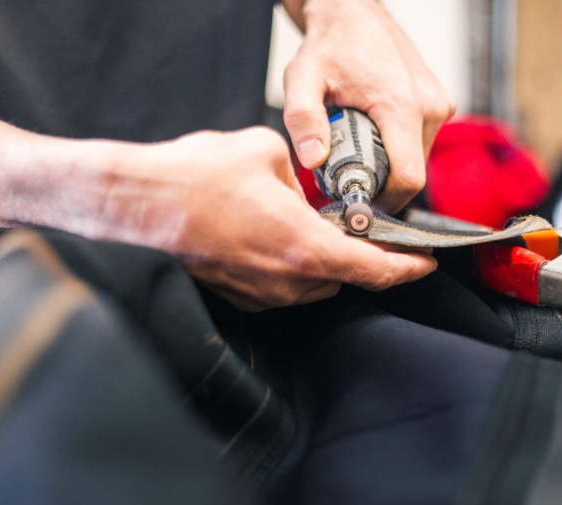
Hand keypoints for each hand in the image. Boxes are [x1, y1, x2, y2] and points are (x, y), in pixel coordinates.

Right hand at [59, 127, 436, 311]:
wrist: (136, 206)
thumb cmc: (194, 179)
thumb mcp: (264, 152)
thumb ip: (299, 173)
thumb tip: (302, 184)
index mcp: (303, 246)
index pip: (374, 269)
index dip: (407, 268)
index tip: (425, 263)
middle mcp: (285, 280)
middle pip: (343, 277)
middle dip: (354, 254)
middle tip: (352, 226)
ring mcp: (260, 293)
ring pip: (311, 283)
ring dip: (318, 259)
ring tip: (300, 223)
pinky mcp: (238, 295)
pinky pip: (279, 286)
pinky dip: (287, 266)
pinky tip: (267, 235)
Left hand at [283, 0, 455, 213]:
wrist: (353, 13)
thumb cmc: (328, 46)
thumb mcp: (302, 79)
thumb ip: (303, 119)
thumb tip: (312, 159)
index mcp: (402, 107)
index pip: (408, 179)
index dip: (383, 202)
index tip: (355, 205)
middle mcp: (431, 108)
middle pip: (411, 175)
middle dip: (379, 185)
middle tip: (343, 176)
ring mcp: (439, 106)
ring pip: (416, 161)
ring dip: (387, 167)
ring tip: (353, 151)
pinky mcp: (439, 104)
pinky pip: (419, 144)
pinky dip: (395, 150)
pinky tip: (369, 137)